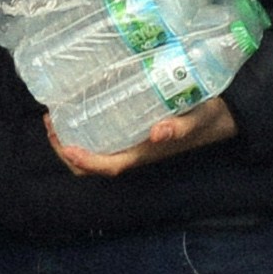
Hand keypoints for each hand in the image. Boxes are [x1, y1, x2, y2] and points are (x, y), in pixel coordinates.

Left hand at [50, 94, 237, 181]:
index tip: (66, 146)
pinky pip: (101, 137)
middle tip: (51, 121)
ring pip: (92, 152)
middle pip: (92, 165)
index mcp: (146, 154)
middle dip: (66, 149)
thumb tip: (157, 133)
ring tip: (54, 114)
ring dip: (69, 138)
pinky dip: (82, 127)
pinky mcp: (131, 130)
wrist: (222, 115)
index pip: (109, 167)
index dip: (85, 162)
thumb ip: (181, 126)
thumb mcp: (199, 118)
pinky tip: (75, 106)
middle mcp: (134, 152)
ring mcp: (131, 143)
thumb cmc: (209, 117)